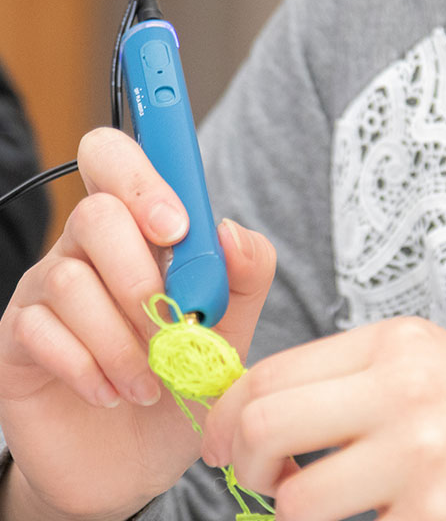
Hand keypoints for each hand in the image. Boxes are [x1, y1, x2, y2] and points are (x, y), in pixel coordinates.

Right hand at [0, 127, 275, 520]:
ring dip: (123, 339)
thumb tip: (230, 230)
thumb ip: (245, 277)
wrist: (136, 463)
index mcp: (139, 232)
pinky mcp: (17, 341)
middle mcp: (86, 251)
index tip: (178, 227)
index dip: (142, 177)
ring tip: (151, 381)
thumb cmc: (183, 381)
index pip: (116, 160)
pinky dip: (90, 367)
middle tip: (171, 323)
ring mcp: (45, 293)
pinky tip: (114, 393)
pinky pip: (41, 332)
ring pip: (70, 281)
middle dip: (140, 273)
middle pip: (94, 214)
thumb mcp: (234, 330)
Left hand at [202, 317, 445, 520]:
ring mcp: (421, 452)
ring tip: (338, 506)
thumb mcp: (434, 376)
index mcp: (402, 341)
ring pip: (295, 498)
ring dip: (297, 513)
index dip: (226, 412)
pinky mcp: (433, 513)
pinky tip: (404, 515)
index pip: (273, 369)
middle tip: (256, 480)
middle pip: (264, 420)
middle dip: (238, 463)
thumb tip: (247, 410)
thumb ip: (354, 381)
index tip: (220, 441)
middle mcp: (408, 385)